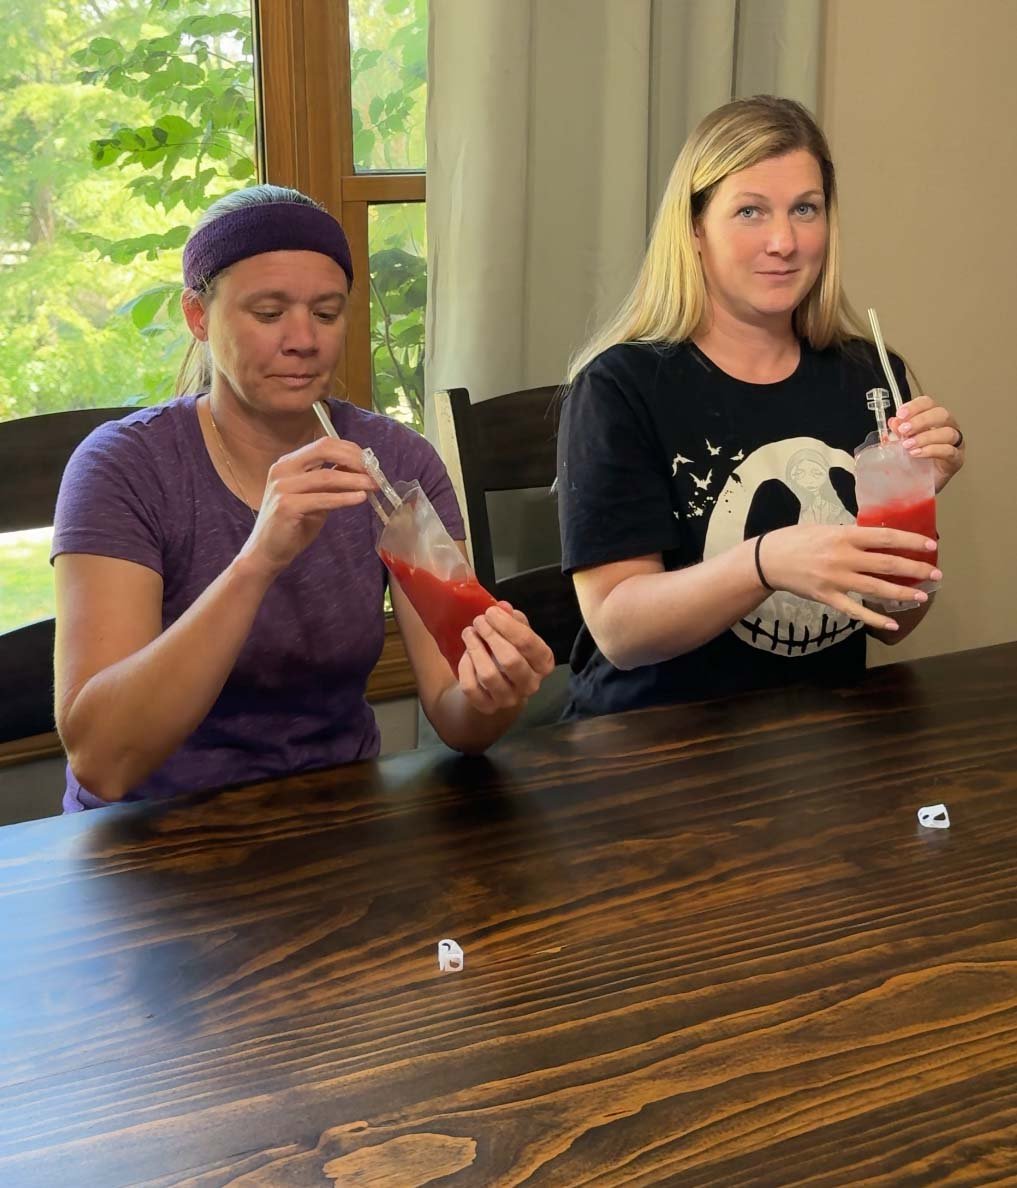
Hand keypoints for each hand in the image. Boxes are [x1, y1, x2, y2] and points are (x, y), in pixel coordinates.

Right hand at [239, 437, 376, 577]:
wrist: (268, 551)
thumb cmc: (293, 524)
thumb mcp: (316, 497)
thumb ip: (332, 482)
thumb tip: (361, 470)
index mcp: (289, 463)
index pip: (324, 445)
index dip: (350, 450)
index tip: (370, 462)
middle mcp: (283, 469)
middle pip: (324, 450)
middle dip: (354, 459)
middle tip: (374, 472)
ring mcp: (282, 487)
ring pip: (326, 476)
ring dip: (354, 480)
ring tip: (373, 486)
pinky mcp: (286, 506)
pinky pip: (322, 498)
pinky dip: (344, 498)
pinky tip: (360, 498)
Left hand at [457, 602, 554, 714]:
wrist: (497, 685)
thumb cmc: (511, 652)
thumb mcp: (517, 634)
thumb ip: (513, 619)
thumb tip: (503, 607)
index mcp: (543, 663)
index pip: (528, 643)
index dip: (507, 624)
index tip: (490, 612)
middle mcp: (530, 684)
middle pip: (510, 660)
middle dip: (491, 636)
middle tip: (478, 621)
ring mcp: (509, 698)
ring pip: (489, 675)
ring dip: (475, 649)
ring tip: (469, 633)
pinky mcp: (488, 707)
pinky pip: (471, 688)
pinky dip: (465, 668)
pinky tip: (466, 655)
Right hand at [760, 524, 941, 631]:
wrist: (768, 560)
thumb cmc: (796, 539)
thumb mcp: (825, 528)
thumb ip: (851, 534)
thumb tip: (877, 538)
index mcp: (845, 535)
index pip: (886, 538)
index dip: (911, 542)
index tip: (930, 546)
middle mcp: (844, 558)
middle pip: (887, 564)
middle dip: (915, 569)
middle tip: (935, 574)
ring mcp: (836, 580)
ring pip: (876, 588)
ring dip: (902, 593)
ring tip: (921, 596)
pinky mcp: (828, 597)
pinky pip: (855, 611)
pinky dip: (875, 618)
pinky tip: (892, 623)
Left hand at [889, 395, 963, 492]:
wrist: (917, 487)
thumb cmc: (912, 462)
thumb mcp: (900, 444)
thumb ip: (898, 432)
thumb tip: (893, 421)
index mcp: (933, 419)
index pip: (928, 403)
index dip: (915, 406)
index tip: (901, 414)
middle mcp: (947, 427)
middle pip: (942, 414)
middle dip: (921, 420)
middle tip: (904, 430)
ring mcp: (955, 443)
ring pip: (948, 432)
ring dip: (926, 437)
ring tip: (908, 445)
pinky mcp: (956, 460)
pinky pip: (949, 451)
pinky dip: (932, 450)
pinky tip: (917, 454)